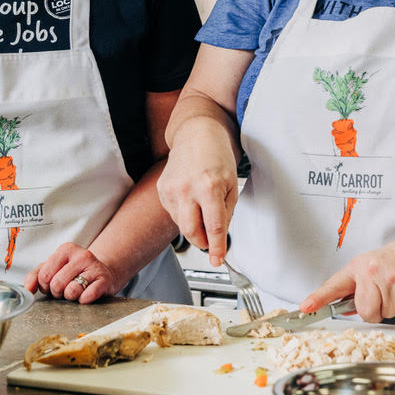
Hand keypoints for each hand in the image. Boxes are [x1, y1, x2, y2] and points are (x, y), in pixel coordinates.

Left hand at [25, 243, 117, 303]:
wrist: (102, 273)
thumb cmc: (73, 272)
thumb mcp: (53, 268)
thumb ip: (35, 276)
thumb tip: (27, 289)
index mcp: (66, 249)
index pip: (44, 274)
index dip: (45, 285)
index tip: (52, 283)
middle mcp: (81, 255)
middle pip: (57, 284)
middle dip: (57, 292)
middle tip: (64, 289)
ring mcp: (94, 267)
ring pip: (71, 291)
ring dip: (70, 297)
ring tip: (76, 290)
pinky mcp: (104, 281)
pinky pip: (87, 297)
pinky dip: (83, 300)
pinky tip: (86, 294)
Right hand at [156, 137, 237, 266]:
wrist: (196, 136)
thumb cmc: (217, 157)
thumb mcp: (231, 185)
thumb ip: (226, 213)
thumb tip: (217, 237)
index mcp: (209, 187)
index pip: (214, 227)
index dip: (216, 248)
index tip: (217, 259)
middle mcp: (187, 189)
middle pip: (192, 232)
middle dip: (202, 242)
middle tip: (210, 240)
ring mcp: (171, 189)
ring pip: (181, 225)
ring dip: (194, 225)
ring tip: (202, 206)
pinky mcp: (162, 189)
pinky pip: (173, 213)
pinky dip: (184, 213)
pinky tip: (190, 198)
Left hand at [300, 231, 394, 321]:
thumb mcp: (371, 265)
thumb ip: (357, 288)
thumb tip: (344, 308)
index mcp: (359, 267)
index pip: (335, 285)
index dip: (319, 298)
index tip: (305, 307)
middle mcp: (372, 272)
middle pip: (366, 311)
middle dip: (376, 310)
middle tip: (385, 294)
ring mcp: (392, 280)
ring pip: (387, 314)